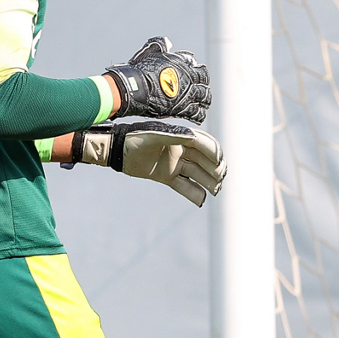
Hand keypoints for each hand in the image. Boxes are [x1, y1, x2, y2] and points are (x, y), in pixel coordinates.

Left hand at [71, 121, 225, 206]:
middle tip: (220, 178)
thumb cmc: (135, 139)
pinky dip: (193, 193)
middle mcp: (179, 150)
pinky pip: (183, 186)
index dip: (212, 152)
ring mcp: (173, 164)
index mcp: (179, 137)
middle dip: (213, 168)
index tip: (219, 161)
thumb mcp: (155, 136)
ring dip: (207, 181)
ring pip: (196, 174)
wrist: (118, 150)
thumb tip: (193, 137)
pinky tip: (202, 200)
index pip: (202, 144)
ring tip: (216, 190)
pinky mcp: (166, 176)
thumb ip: (174, 136)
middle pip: (202, 160)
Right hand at [103, 37, 210, 123]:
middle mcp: (188, 81)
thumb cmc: (141, 70)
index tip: (199, 73)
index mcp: (184, 66)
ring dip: (205, 101)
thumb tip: (167, 43)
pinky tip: (199, 116)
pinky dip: (199, 115)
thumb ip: (161, 45)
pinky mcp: (181, 110)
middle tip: (204, 90)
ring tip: (204, 103)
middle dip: (205, 87)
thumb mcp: (151, 51)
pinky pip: (196, 114)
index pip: (199, 69)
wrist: (135, 88)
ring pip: (204, 99)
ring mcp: (186, 96)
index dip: (200, 71)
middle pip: (205, 85)